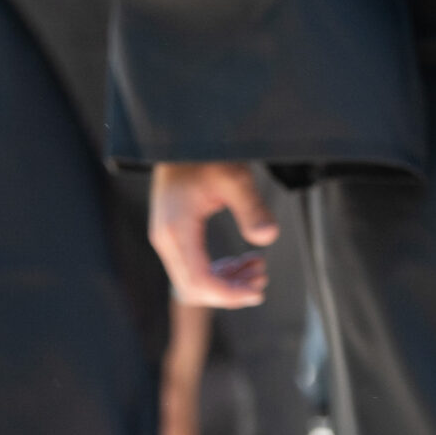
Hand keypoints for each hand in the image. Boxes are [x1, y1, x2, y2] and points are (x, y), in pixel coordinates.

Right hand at [149, 161, 278, 308]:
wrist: (182, 140)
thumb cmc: (207, 156)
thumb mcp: (235, 178)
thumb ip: (251, 208)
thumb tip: (269, 237)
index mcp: (176, 230)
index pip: (197, 281)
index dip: (228, 294)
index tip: (258, 293)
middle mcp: (166, 240)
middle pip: (194, 287)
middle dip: (230, 290)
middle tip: (263, 279)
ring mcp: (167, 239)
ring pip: (193, 279)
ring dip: (226, 282)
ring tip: (259, 269)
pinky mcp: (175, 235)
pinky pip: (194, 266)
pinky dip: (219, 270)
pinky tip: (244, 260)